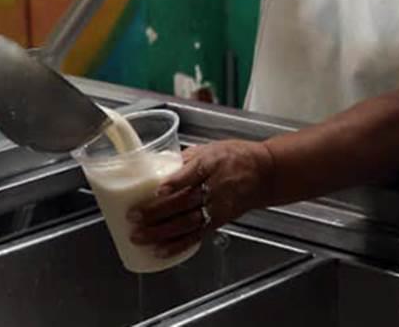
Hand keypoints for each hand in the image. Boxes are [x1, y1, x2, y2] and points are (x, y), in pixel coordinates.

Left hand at [128, 140, 274, 259]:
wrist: (264, 173)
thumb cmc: (236, 157)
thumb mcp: (211, 148)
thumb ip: (185, 159)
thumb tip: (157, 165)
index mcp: (212, 163)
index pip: (192, 172)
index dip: (175, 182)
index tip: (158, 188)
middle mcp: (215, 187)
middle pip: (184, 202)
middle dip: (157, 212)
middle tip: (134, 216)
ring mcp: (217, 207)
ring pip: (186, 222)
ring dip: (161, 232)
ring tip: (139, 236)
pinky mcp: (218, 221)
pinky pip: (196, 236)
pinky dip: (177, 245)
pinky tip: (160, 250)